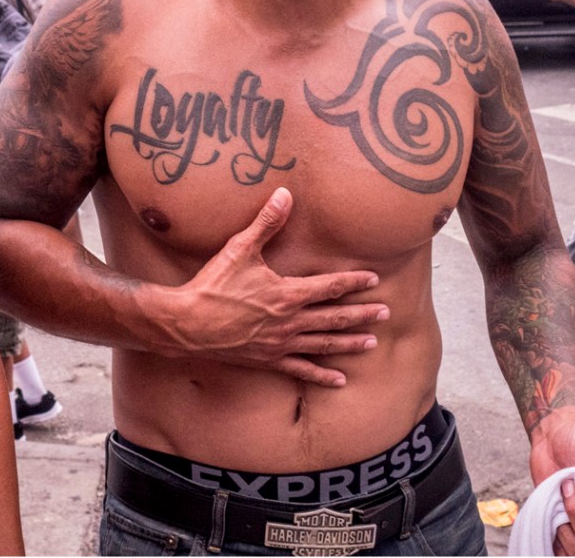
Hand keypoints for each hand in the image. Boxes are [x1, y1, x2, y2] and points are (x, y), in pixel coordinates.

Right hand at [165, 188, 388, 386]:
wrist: (188, 324)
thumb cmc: (213, 285)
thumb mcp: (240, 248)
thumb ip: (266, 222)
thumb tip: (285, 193)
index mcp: (288, 293)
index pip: (330, 286)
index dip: (353, 281)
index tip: (374, 279)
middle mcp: (290, 321)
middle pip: (334, 317)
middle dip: (362, 314)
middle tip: (386, 314)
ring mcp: (281, 343)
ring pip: (324, 344)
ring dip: (350, 343)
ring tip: (372, 343)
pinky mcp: (268, 360)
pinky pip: (301, 370)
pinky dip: (321, 375)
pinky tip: (339, 380)